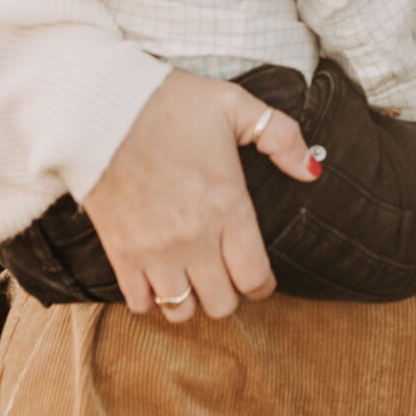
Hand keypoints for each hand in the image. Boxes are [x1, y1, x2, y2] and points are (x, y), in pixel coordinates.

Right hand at [81, 69, 317, 325]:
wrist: (103, 110)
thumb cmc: (172, 104)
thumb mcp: (236, 105)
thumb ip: (282, 138)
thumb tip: (312, 171)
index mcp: (228, 205)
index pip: (255, 277)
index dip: (262, 284)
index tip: (256, 273)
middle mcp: (195, 237)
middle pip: (222, 305)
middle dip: (229, 292)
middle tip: (223, 270)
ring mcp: (155, 250)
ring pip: (182, 312)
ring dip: (190, 298)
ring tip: (190, 275)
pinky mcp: (120, 253)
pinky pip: (140, 303)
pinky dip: (151, 298)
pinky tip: (157, 274)